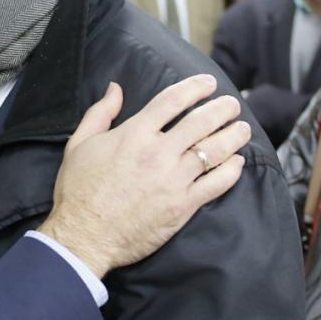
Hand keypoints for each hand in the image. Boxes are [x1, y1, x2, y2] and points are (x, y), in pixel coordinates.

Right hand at [39, 75, 250, 276]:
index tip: (209, 84)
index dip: (195, 87)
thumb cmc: (78, 191)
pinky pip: (216, 184)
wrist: (83, 235)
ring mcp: (174, 180)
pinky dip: (231, 171)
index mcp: (134, 134)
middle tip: (233, 105)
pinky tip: (237, 163)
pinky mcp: (182, 206)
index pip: (173, 100)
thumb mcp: (79, 144)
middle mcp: (158, 153)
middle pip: (201, 121)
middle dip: (222, 109)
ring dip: (233, 136)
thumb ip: (100, 113)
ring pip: (214, 150)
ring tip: (242, 129)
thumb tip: (115, 88)